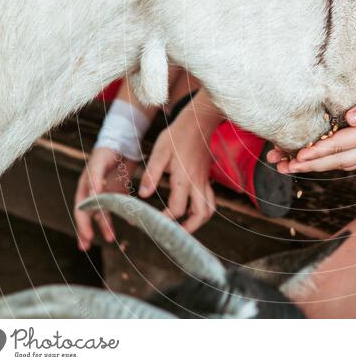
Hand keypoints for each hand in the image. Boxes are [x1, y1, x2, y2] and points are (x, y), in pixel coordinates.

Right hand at [75, 147, 138, 251]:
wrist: (124, 141)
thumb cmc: (107, 151)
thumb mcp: (99, 163)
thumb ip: (95, 178)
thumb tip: (93, 195)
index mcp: (86, 187)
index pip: (81, 209)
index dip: (83, 224)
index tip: (87, 237)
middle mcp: (95, 192)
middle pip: (89, 215)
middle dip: (87, 231)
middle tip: (86, 246)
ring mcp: (107, 192)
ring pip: (104, 213)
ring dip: (106, 226)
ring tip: (110, 239)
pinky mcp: (120, 190)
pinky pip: (121, 206)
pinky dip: (125, 215)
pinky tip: (131, 223)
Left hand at [138, 118, 215, 232]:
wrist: (199, 122)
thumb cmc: (177, 135)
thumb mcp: (159, 151)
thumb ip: (152, 174)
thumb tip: (144, 195)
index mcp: (184, 178)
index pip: (177, 209)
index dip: (164, 220)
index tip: (150, 222)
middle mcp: (197, 183)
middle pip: (200, 215)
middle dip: (188, 229)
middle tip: (173, 234)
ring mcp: (204, 181)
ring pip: (209, 209)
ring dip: (199, 222)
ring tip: (184, 226)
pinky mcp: (206, 178)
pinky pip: (210, 199)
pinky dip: (203, 209)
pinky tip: (190, 208)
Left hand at [267, 82, 355, 172]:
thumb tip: (350, 117)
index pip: (340, 144)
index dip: (318, 151)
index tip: (297, 155)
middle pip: (334, 160)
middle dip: (307, 164)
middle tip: (282, 166)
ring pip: (338, 164)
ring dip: (314, 167)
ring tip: (289, 166)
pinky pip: (346, 163)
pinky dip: (327, 164)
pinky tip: (314, 162)